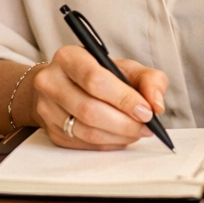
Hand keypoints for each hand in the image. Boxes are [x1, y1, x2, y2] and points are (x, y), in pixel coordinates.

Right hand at [26, 46, 168, 150]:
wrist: (63, 85)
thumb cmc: (98, 74)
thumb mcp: (125, 67)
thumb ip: (148, 80)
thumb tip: (156, 105)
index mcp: (69, 58)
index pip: (95, 79)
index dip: (124, 98)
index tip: (146, 111)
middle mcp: (50, 81)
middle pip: (89, 109)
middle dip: (124, 122)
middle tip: (146, 127)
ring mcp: (47, 109)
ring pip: (87, 131)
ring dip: (119, 136)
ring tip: (137, 132)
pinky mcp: (51, 131)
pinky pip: (84, 144)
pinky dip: (109, 143)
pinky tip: (121, 137)